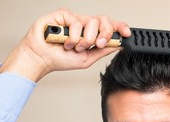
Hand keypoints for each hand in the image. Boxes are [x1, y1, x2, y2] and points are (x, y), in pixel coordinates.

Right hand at [0, 8, 130, 81]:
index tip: (127, 33)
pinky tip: (65, 42)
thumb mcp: (88, 58)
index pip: (109, 26)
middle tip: (97, 44)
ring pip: (91, 22)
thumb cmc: (61, 59)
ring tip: (74, 47)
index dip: (119, 27)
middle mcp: (84, 24)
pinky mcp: (63, 14)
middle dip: (104, 34)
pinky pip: (76, 21)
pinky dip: (73, 36)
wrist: (42, 59)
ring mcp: (74, 18)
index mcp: (91, 34)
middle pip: (104, 21)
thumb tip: (119, 44)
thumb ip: (103, 50)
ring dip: (85, 40)